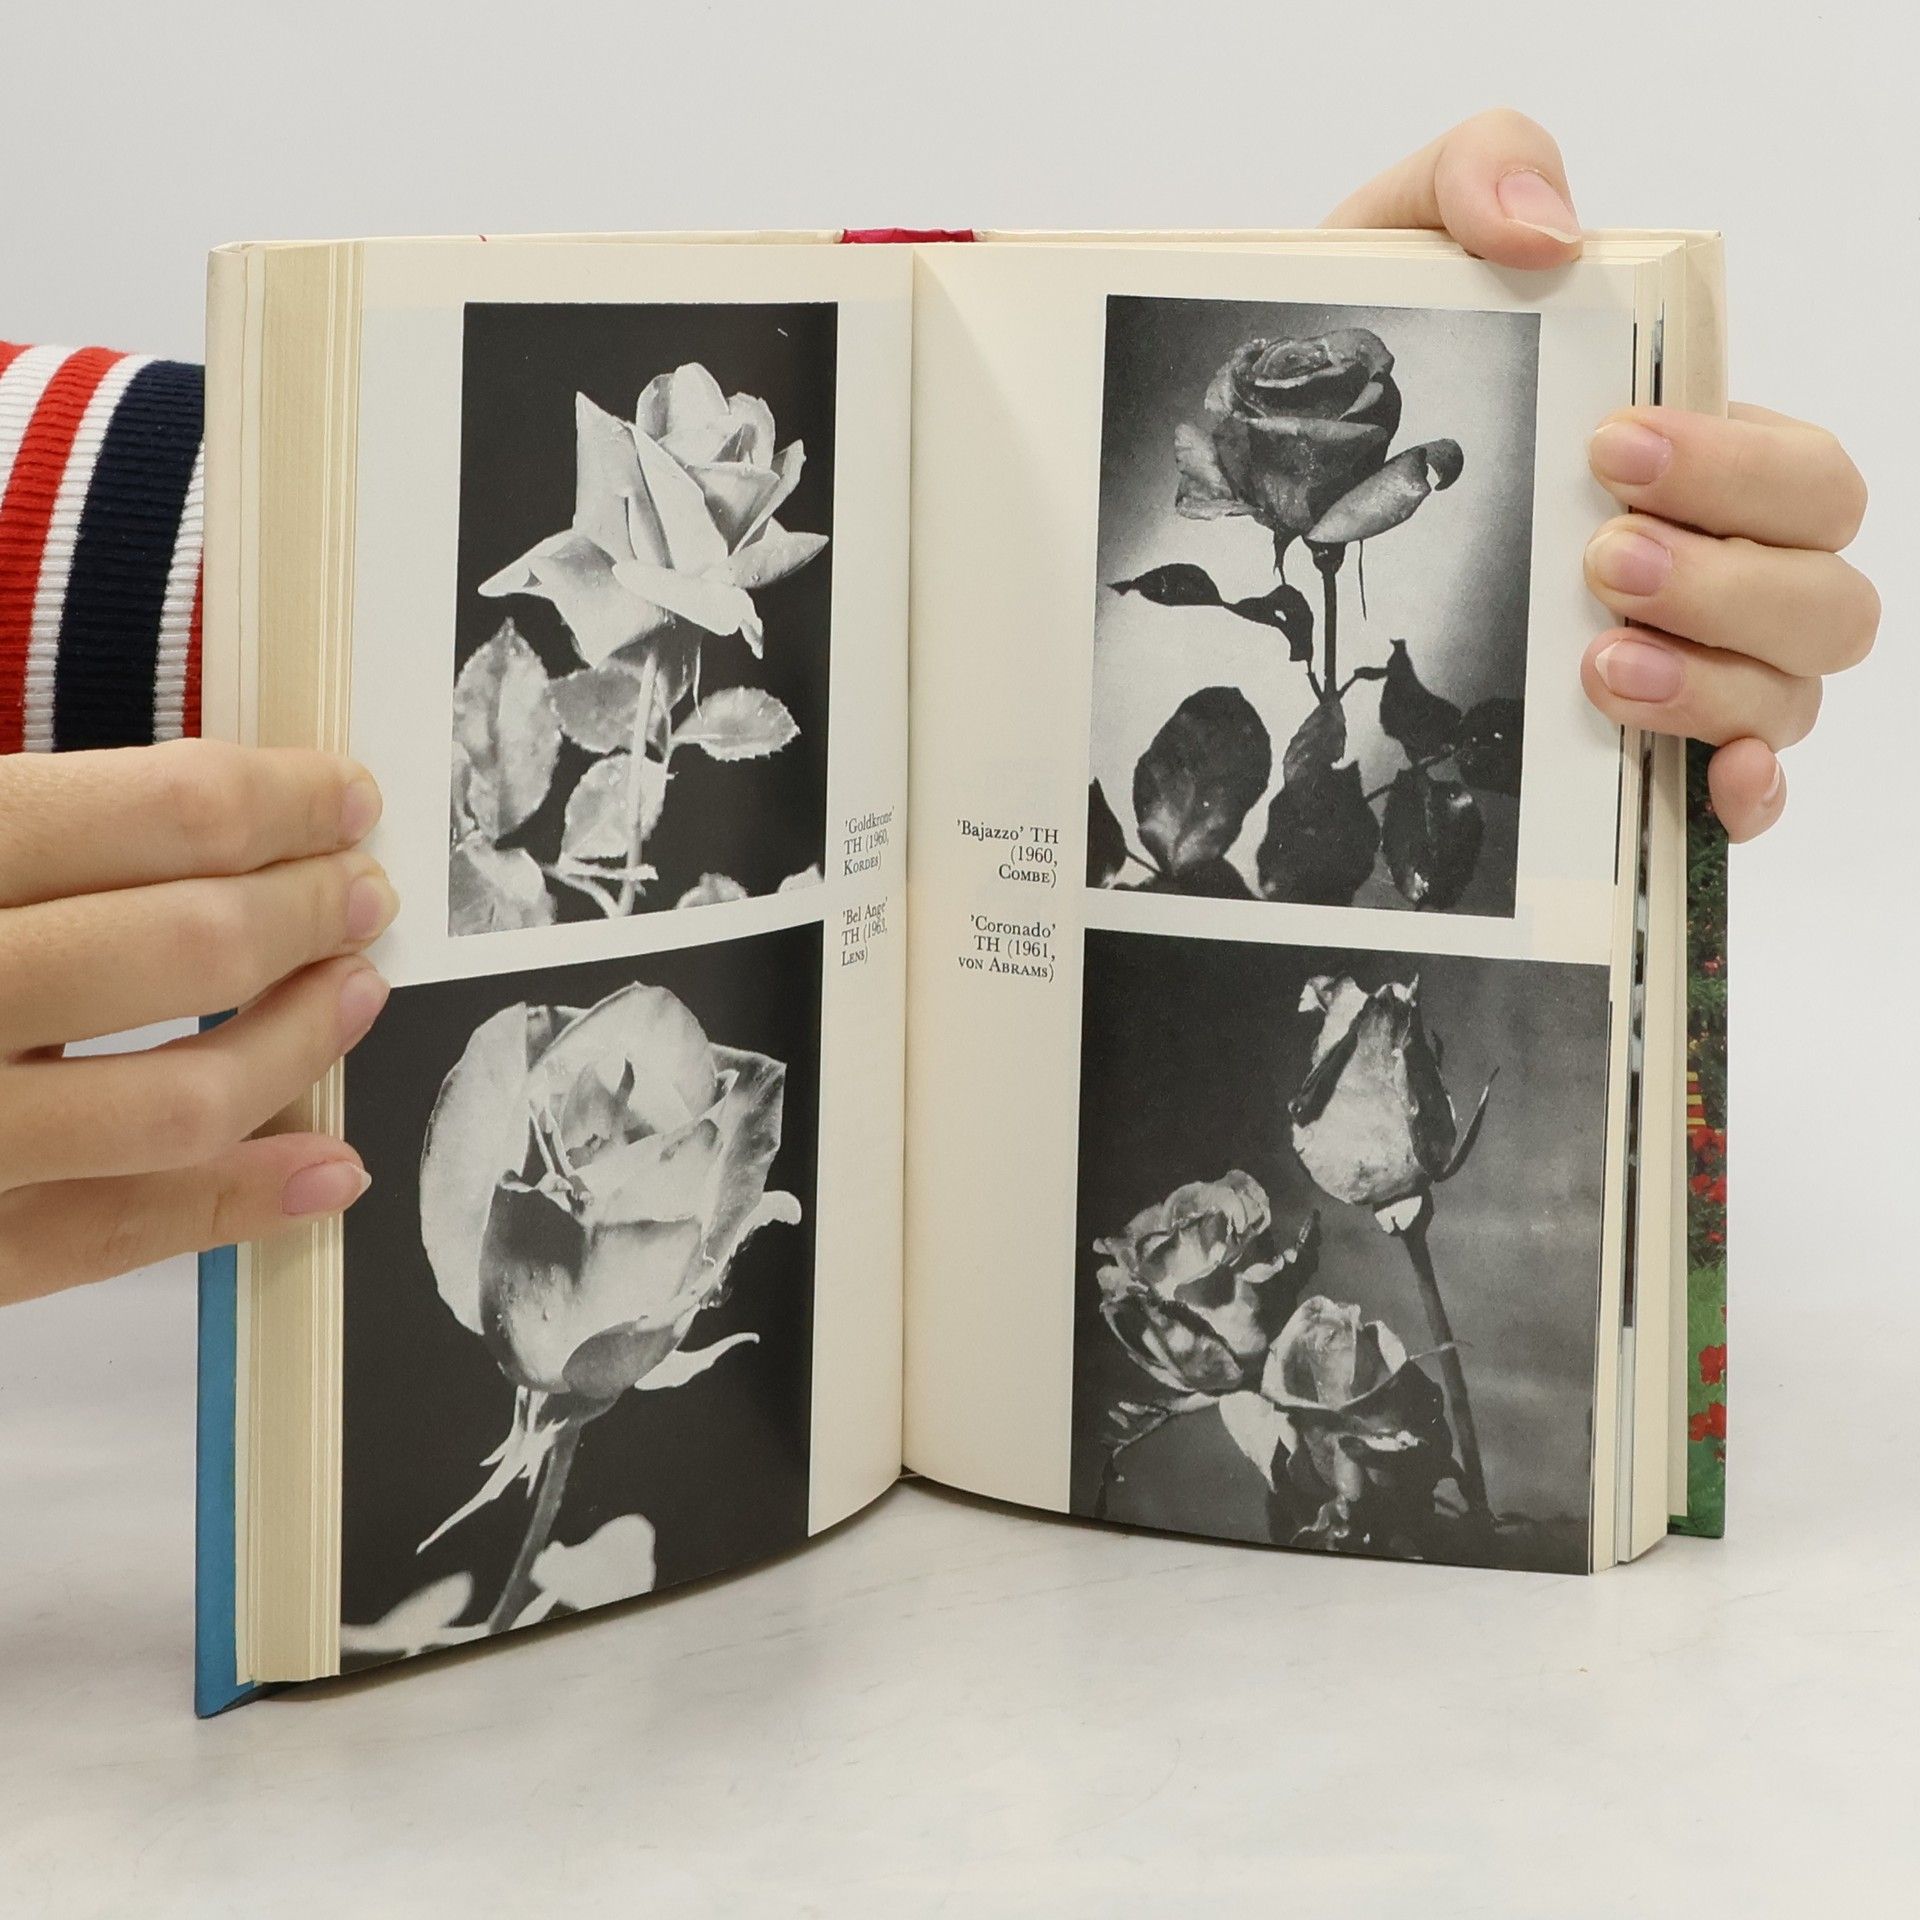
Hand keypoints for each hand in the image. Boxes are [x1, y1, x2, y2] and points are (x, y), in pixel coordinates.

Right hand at [0, 740, 395, 1300]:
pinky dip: (238, 1202)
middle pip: (190, 945)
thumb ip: (36, 833)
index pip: (157, 812)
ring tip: (357, 990)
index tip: (346, 798)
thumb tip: (222, 813)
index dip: (282, 802)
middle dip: (308, 912)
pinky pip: (112, 1235)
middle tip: (364, 893)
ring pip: (180, 1101)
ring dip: (300, 1043)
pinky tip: (329, 1166)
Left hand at [1328, 108, 1875, 840]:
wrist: (1275, 490)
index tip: (1611, 450)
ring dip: (1717, 678)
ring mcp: (1688, 667)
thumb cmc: (1371, 376)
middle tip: (1601, 558)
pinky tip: (1705, 781)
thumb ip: (1481, 174)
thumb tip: (1550, 230)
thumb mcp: (1398, 249)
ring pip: (1797, 685)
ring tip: (1596, 662)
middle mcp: (1713, 565)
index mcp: (1692, 455)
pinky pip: (1746, 792)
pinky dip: (1743, 788)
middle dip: (1728, 572)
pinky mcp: (1638, 757)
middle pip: (1824, 583)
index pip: (1801, 470)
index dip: (1736, 463)